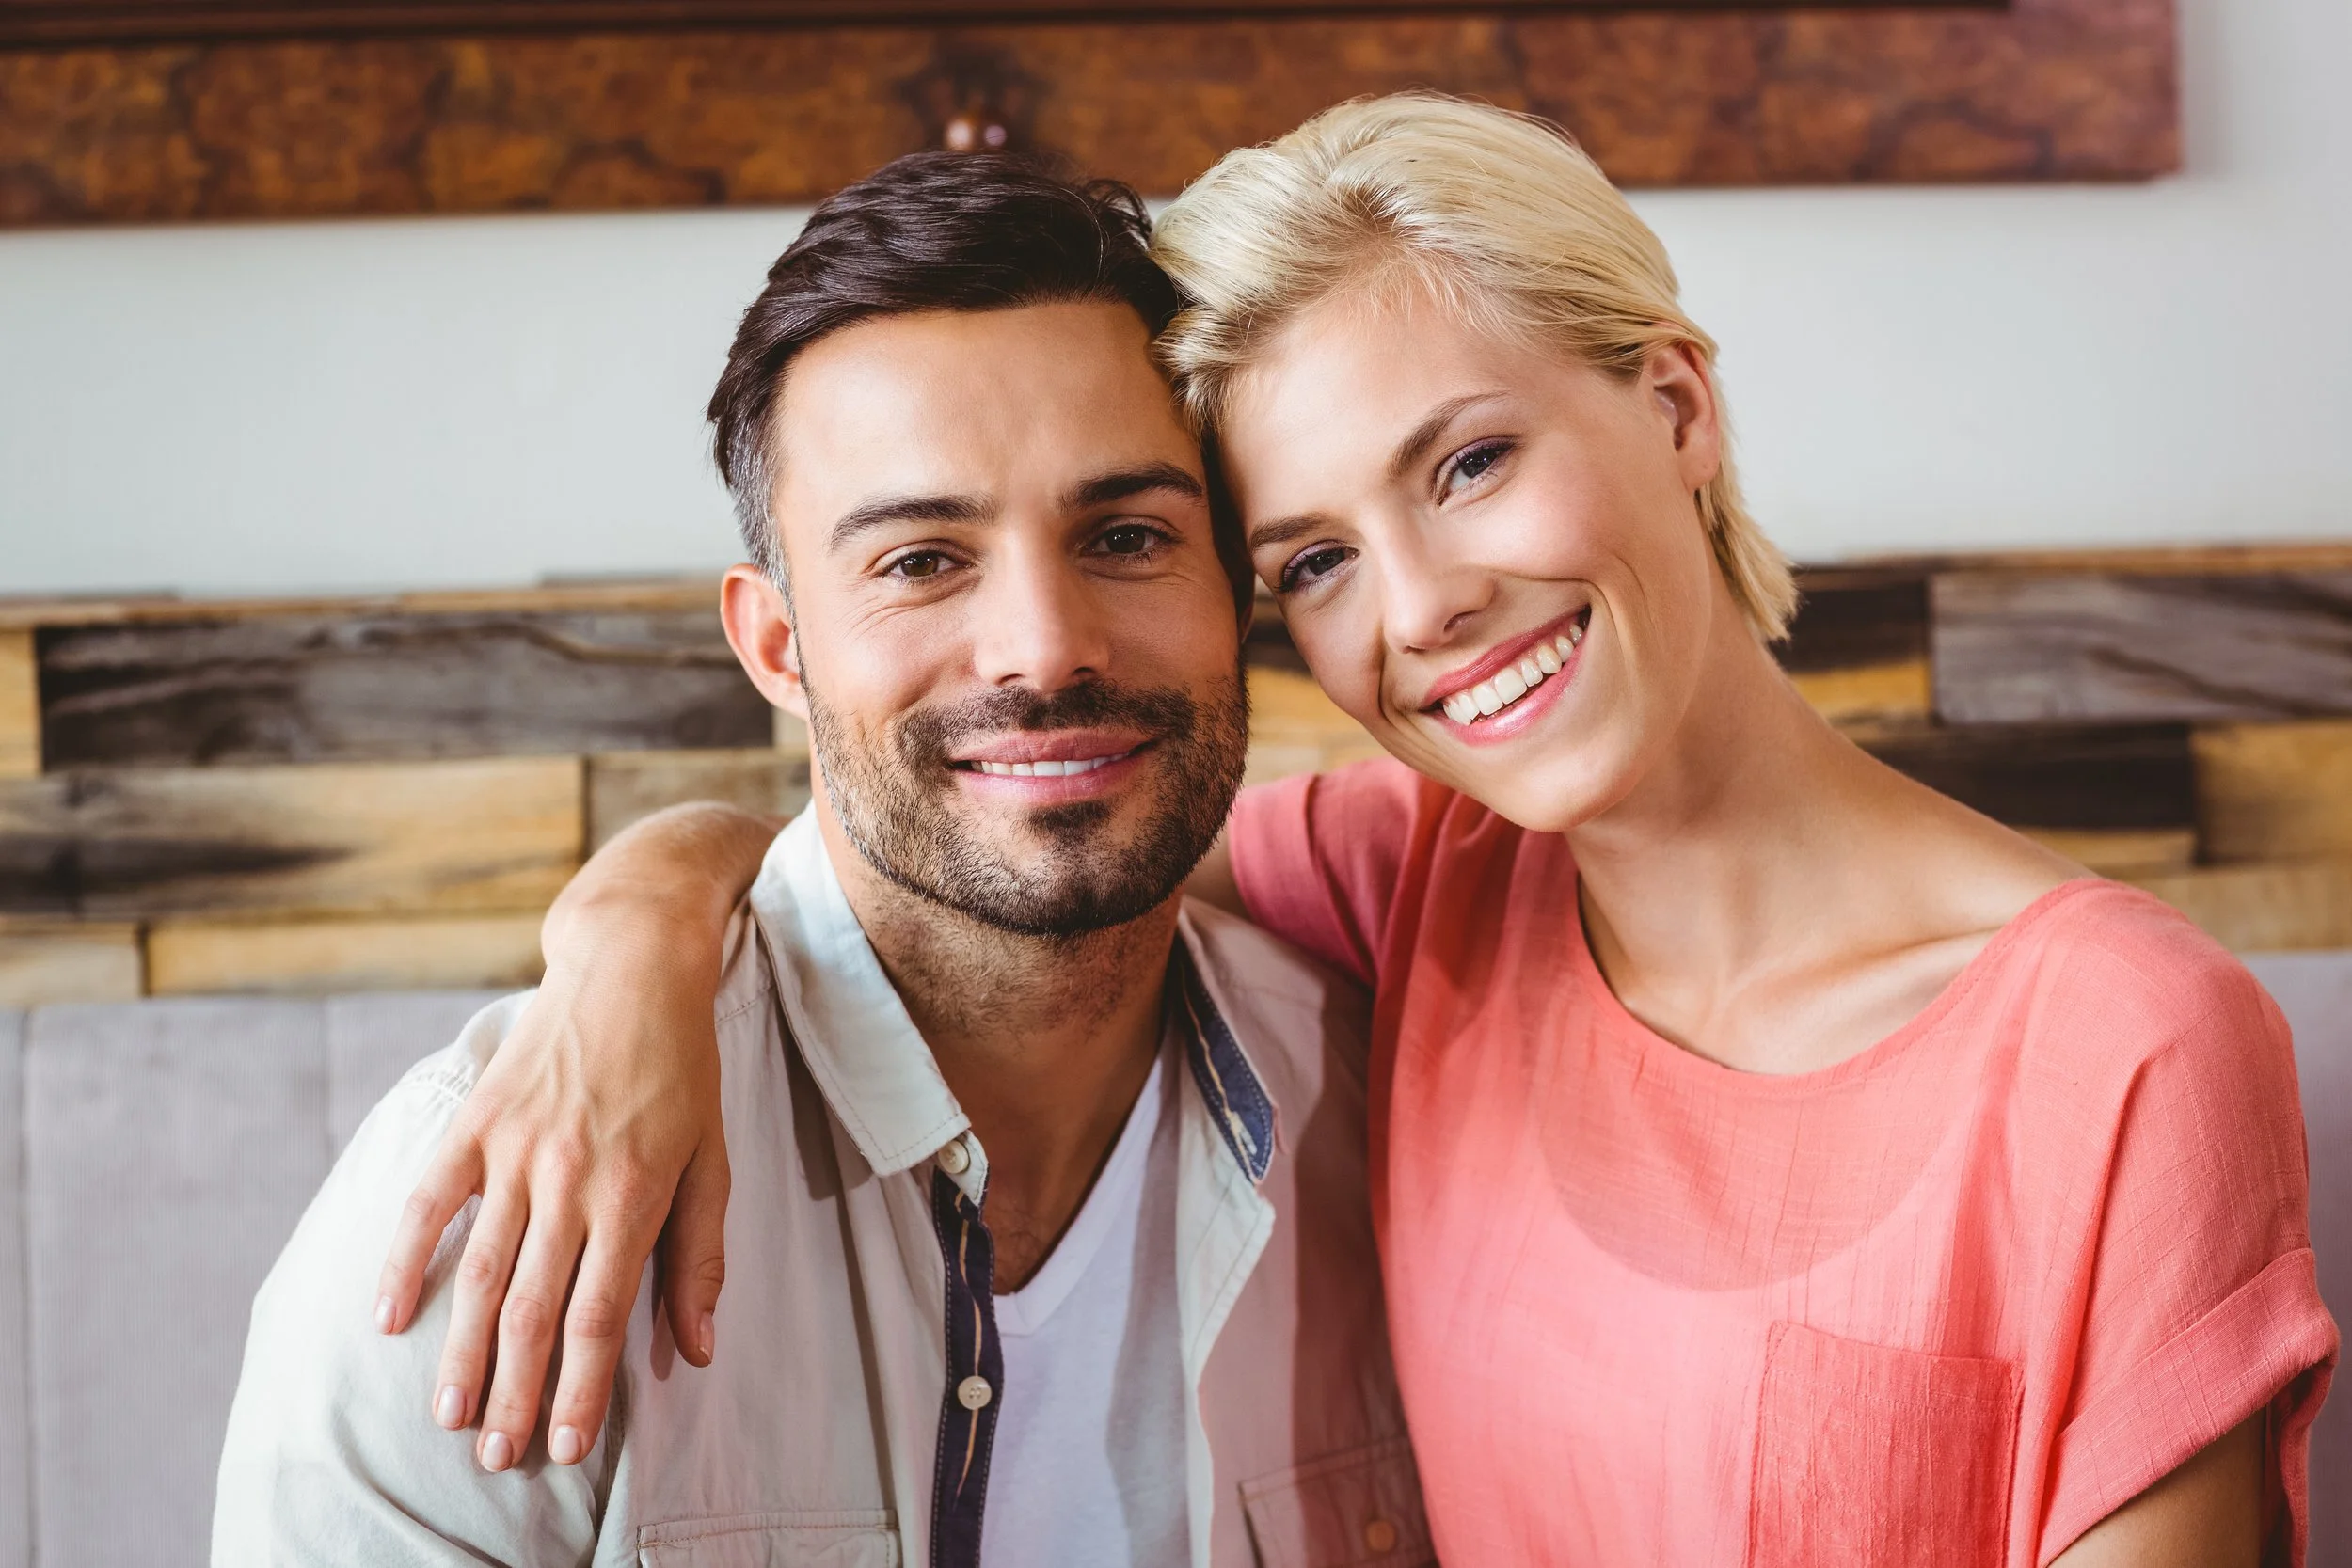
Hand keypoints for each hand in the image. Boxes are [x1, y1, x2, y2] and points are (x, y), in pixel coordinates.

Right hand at [370, 802, 777, 1469]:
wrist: (631, 965)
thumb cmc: (682, 1069)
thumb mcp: (713, 1157)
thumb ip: (700, 1255)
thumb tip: (696, 1349)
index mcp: (634, 1193)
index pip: (598, 1316)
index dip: (579, 1391)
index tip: (563, 1448)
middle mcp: (569, 1179)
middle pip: (533, 1310)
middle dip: (514, 1392)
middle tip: (495, 1456)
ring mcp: (515, 1149)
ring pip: (480, 1271)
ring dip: (462, 1350)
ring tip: (448, 1415)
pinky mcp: (475, 1120)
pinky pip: (429, 1201)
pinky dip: (403, 1259)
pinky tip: (388, 1318)